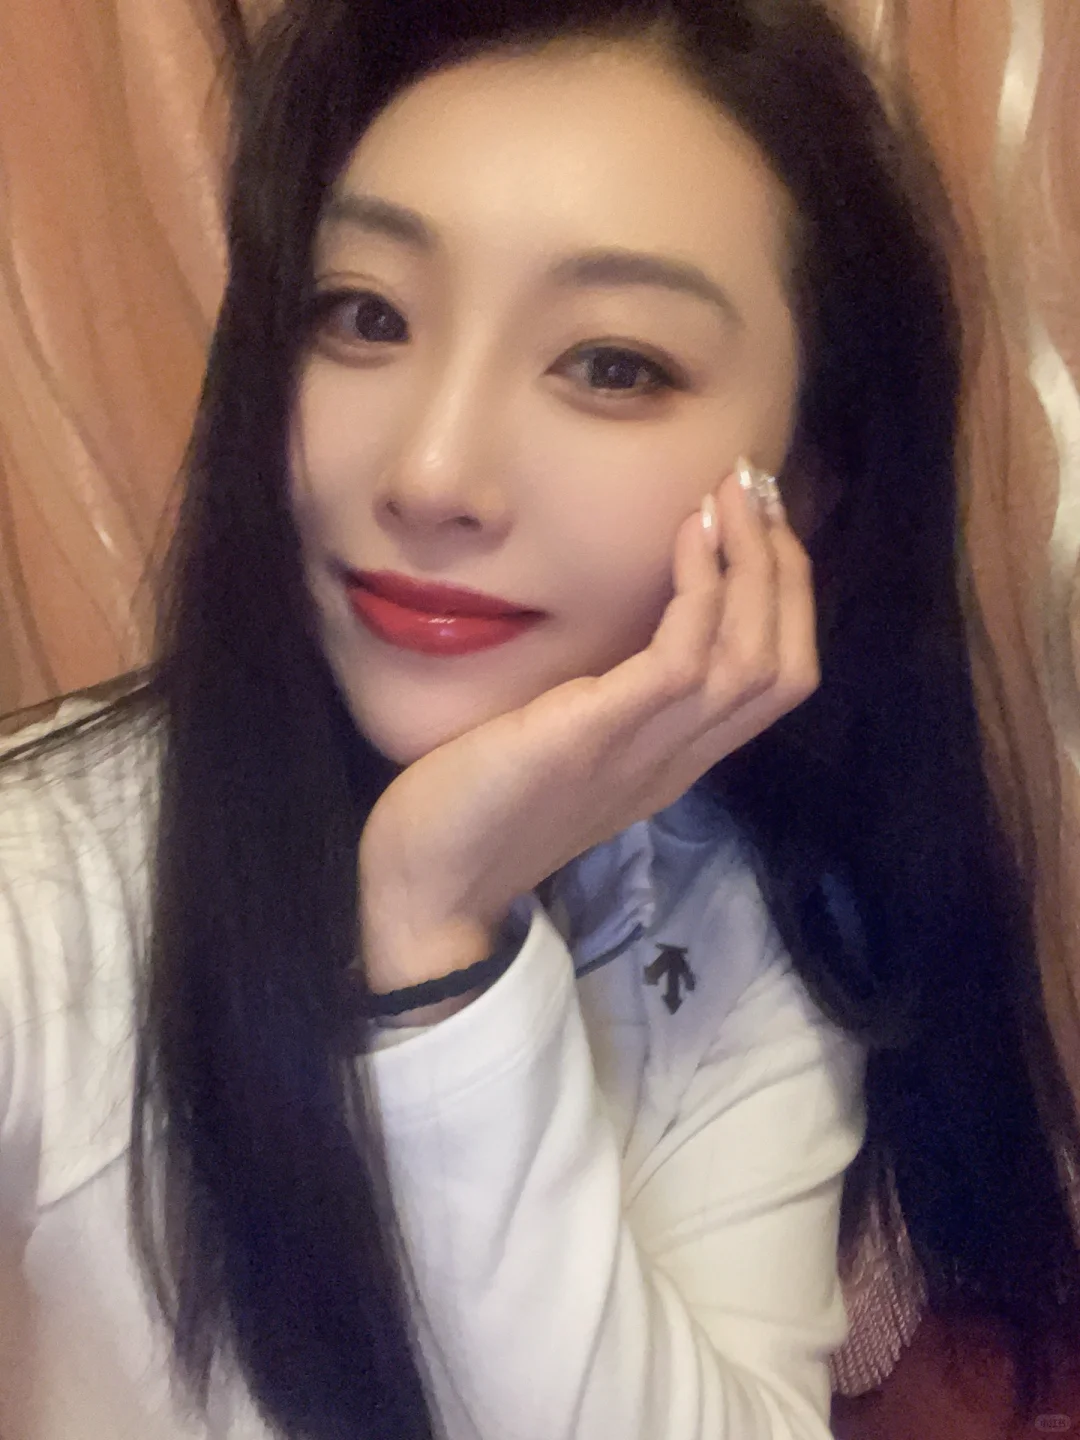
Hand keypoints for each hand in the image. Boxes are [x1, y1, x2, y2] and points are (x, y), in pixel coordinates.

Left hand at [358, 467, 817, 993]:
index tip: (758, 525)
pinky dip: (700, 590)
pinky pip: (682, 659)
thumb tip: (614, 628)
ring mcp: (644, 752)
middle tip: (759, 491)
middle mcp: (677, 757)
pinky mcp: (597, 735)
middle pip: (783, 665)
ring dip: (754, 564)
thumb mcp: (561, 743)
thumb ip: (604, 699)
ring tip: (735, 494)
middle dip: (786, 569)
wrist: (427, 887)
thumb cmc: (478, 806)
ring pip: (752, 659)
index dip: (785, 597)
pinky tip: (688, 535)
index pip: (774, 680)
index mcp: (673, 759)